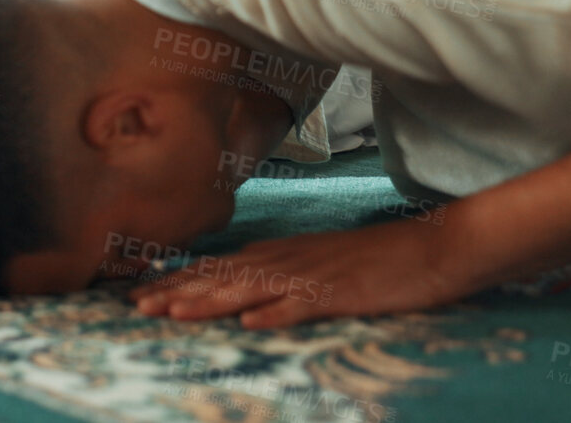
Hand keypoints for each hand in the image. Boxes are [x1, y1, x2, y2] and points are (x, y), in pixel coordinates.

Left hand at [130, 218, 468, 328]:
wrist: (433, 247)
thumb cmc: (377, 259)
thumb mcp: (317, 261)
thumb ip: (278, 269)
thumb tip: (239, 278)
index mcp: (279, 254)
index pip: (216, 269)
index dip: (176, 283)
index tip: (138, 296)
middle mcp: (287, 260)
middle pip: (222, 278)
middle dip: (177, 292)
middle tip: (136, 307)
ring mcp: (314, 275)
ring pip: (251, 288)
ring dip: (211, 301)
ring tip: (174, 314)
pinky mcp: (343, 292)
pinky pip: (304, 304)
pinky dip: (275, 312)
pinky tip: (250, 323)